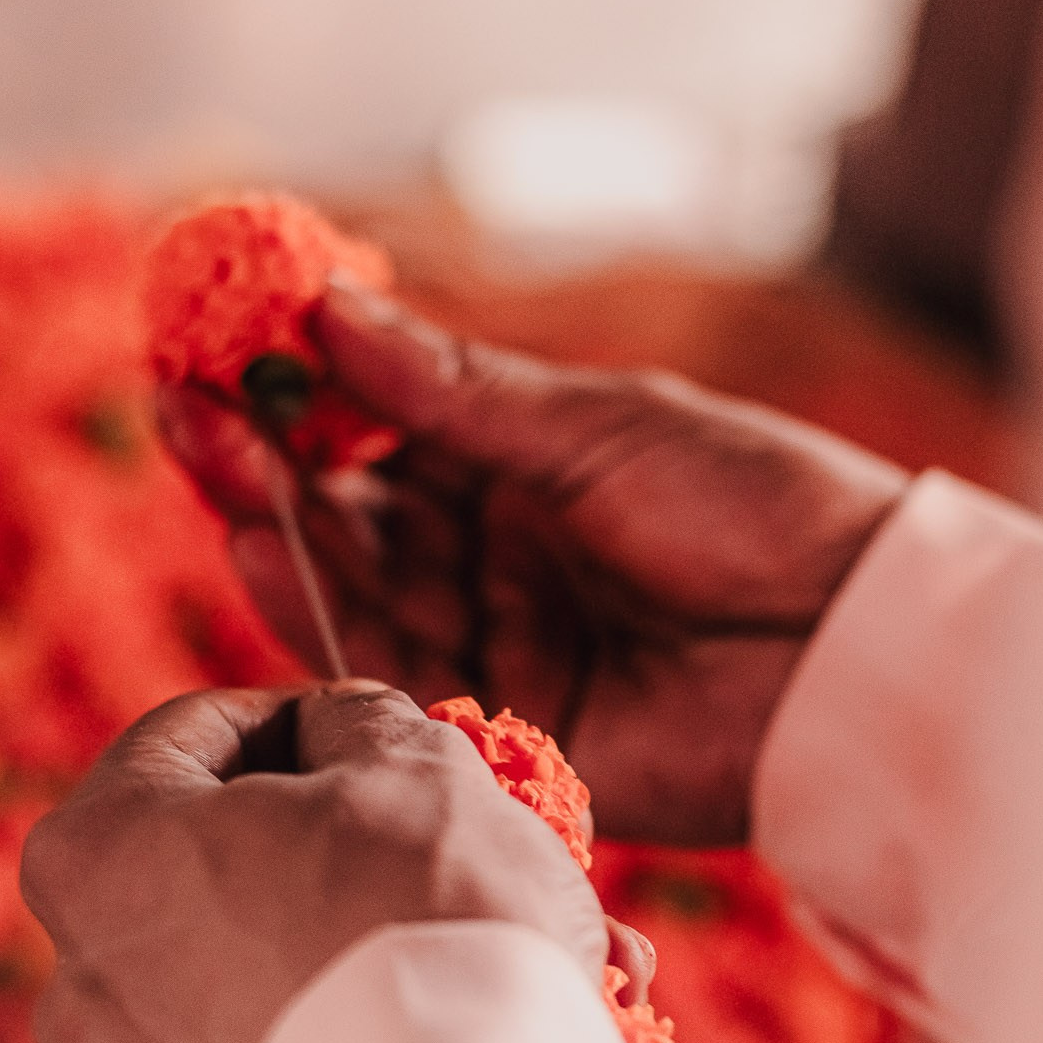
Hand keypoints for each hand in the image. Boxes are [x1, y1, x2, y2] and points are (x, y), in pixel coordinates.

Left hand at [21, 681, 610, 1042]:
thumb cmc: (424, 928)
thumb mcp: (417, 766)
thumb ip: (362, 725)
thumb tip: (346, 736)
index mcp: (98, 853)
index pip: (188, 739)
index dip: (301, 720)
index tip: (384, 738)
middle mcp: (83, 984)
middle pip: (226, 873)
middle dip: (349, 852)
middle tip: (458, 847)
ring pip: (269, 985)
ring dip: (377, 957)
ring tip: (522, 957)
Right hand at [156, 282, 908, 844]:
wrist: (855, 643)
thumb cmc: (760, 505)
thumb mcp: (601, 426)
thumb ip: (456, 394)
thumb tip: (329, 313)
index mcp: (530, 471)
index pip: (382, 431)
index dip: (296, 394)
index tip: (215, 345)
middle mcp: (501, 557)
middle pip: (349, 513)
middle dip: (264, 461)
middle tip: (187, 410)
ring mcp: (499, 644)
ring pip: (355, 589)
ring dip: (278, 528)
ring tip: (217, 467)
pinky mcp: (504, 729)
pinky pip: (389, 676)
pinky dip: (319, 619)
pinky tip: (263, 552)